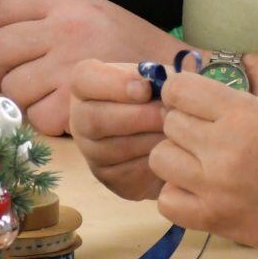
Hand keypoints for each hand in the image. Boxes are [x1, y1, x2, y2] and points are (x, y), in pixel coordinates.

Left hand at [0, 0, 180, 135]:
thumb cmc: (132, 51)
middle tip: (8, 84)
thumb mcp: (93, 14)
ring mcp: (72, 63)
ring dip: (23, 101)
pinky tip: (66, 115)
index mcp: (67, 2)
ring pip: (14, 88)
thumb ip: (48, 20)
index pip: (2, 10)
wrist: (180, 78)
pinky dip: (46, 122)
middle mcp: (66, 27)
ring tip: (46, 99)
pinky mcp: (79, 100)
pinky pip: (38, 116)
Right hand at [69, 60, 166, 200]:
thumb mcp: (158, 78)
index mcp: (86, 86)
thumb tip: (162, 89)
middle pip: (95, 119)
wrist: (165, 134)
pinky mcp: (111, 180)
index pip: (84, 80)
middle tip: (168, 114)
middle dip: (137, 117)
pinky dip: (157, 162)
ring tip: (177, 132)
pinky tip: (173, 151)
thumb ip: (157, 78)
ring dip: (151, 140)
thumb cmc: (158, 96)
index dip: (114, 85)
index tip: (146, 89)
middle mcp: (80, 120)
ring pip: (116, 149)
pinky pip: (132, 172)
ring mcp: (92, 153)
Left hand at [147, 72, 257, 252]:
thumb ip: (233, 106)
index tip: (192, 104)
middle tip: (207, 138)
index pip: (179, 90)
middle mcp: (224, 148)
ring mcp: (215, 186)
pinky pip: (166, 201)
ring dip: (178, 160)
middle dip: (185, 128)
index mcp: (244, 114)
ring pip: (161, 159)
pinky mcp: (213, 219)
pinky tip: (200, 192)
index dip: (181, 95)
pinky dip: (178, 195)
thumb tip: (192, 102)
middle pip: (170, 124)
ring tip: (202, 166)